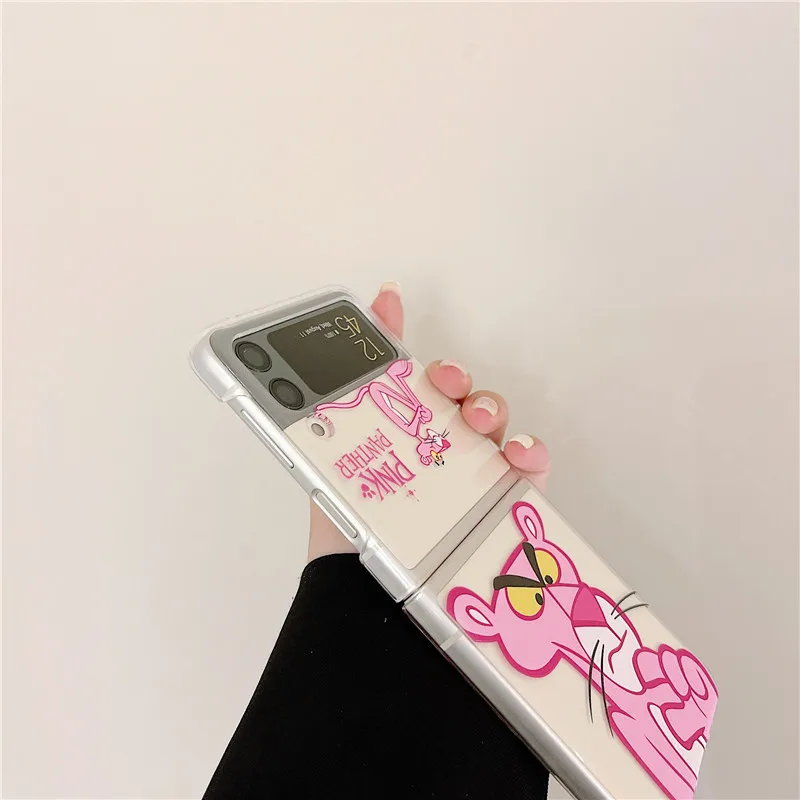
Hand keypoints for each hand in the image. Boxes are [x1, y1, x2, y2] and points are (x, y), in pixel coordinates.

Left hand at [308, 282, 551, 561]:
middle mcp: (437, 448)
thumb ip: (327, 412)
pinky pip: (530, 466)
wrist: (368, 600)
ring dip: (489, 406)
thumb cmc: (346, 532)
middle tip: (445, 382)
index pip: (410, 381)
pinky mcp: (507, 499)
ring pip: (493, 423)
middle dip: (454, 376)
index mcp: (398, 435)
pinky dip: (531, 452)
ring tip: (477, 419)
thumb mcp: (327, 463)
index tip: (395, 310)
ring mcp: (475, 472)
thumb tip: (302, 368)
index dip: (401, 343)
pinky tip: (517, 452)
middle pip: (456, 396)